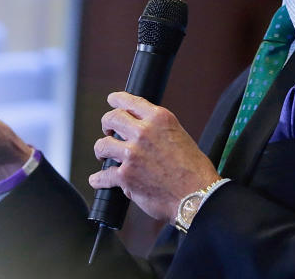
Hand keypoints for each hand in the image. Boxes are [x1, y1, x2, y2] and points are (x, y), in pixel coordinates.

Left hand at [88, 91, 219, 222]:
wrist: (197, 195)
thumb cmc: (193, 169)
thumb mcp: (179, 135)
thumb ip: (158, 129)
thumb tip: (142, 130)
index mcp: (159, 119)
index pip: (131, 101)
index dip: (117, 99)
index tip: (112, 100)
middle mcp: (143, 132)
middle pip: (112, 118)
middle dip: (106, 124)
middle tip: (107, 130)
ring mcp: (132, 154)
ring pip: (103, 144)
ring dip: (101, 150)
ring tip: (103, 155)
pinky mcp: (125, 176)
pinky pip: (104, 175)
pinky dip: (98, 179)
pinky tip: (97, 179)